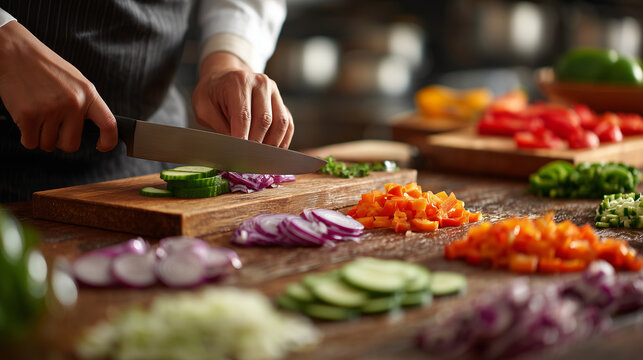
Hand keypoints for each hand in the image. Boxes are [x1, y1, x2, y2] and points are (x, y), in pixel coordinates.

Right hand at [0, 21, 116, 151]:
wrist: (14, 52)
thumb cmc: (44, 67)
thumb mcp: (75, 80)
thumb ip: (85, 103)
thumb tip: (90, 126)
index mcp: (88, 94)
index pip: (108, 124)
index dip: (108, 141)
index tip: (101, 147)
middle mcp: (72, 103)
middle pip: (71, 144)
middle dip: (61, 142)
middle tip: (52, 128)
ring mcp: (50, 110)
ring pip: (48, 145)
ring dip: (41, 137)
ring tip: (37, 117)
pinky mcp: (28, 116)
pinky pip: (30, 143)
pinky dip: (26, 137)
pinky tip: (26, 121)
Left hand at [192, 52, 293, 147]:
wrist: (224, 77)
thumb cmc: (212, 94)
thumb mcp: (203, 108)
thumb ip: (218, 126)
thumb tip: (234, 147)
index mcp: (238, 82)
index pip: (244, 115)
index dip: (242, 138)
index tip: (239, 155)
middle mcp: (260, 83)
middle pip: (265, 120)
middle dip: (256, 144)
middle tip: (247, 160)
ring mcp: (274, 92)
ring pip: (281, 123)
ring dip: (272, 144)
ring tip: (259, 157)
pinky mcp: (281, 102)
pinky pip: (288, 124)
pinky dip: (282, 141)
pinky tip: (271, 151)